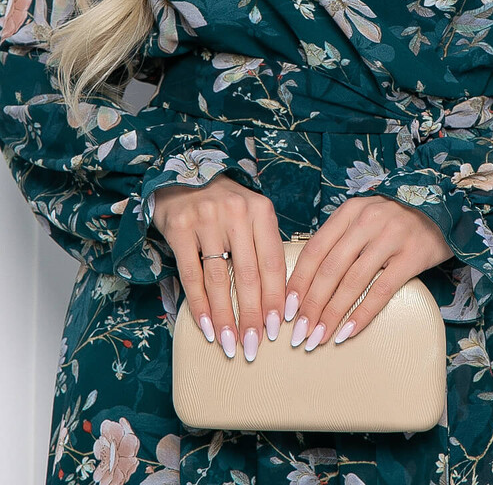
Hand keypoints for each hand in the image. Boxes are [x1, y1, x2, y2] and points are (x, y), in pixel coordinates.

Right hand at [151, 173, 283, 362]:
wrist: (183, 176)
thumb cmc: (225, 205)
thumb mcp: (251, 215)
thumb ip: (263, 247)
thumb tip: (278, 300)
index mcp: (261, 210)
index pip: (272, 262)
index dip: (276, 298)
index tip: (279, 328)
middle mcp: (236, 212)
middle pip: (248, 275)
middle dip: (253, 316)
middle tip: (255, 347)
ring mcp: (207, 219)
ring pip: (219, 279)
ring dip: (225, 317)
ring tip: (230, 344)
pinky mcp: (180, 228)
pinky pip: (192, 275)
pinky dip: (199, 305)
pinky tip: (206, 327)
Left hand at [280, 194, 453, 351]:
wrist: (441, 210)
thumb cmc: (395, 220)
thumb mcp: (364, 218)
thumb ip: (339, 239)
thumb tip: (305, 279)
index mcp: (349, 211)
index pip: (315, 249)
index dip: (298, 281)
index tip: (286, 308)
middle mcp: (367, 221)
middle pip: (330, 269)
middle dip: (311, 305)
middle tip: (299, 332)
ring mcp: (390, 237)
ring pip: (352, 282)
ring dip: (331, 314)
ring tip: (319, 337)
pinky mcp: (411, 256)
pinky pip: (381, 290)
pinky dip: (362, 314)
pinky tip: (348, 331)